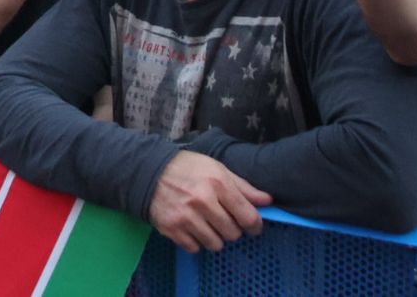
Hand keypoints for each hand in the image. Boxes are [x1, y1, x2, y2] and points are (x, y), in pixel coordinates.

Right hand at [148, 151, 270, 252]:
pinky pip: (195, 248)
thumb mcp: (217, 169)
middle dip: (232, 229)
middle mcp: (203, 201)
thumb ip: (243, 187)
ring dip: (215, 237)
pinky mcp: (172, 229)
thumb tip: (267, 201)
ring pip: (215, 244)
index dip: (255, 225)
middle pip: (233, 234)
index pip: (248, 217)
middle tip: (223, 220)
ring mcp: (186, 217)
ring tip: (207, 224)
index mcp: (217, 183)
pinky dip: (196, 241)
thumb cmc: (187, 168)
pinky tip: (192, 227)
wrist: (148, 171)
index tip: (252, 226)